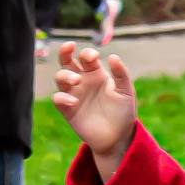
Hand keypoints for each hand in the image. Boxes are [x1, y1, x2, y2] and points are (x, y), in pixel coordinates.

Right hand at [50, 44, 137, 176]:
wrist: (118, 137)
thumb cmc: (123, 112)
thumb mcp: (126, 91)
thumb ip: (121, 74)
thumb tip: (112, 56)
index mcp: (96, 73)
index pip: (86, 57)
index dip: (87, 53)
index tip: (94, 57)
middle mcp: (83, 81)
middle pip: (66, 61)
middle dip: (65, 51)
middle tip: (69, 47)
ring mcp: (74, 94)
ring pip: (60, 77)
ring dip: (65, 75)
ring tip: (76, 80)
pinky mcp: (68, 110)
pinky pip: (58, 99)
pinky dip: (63, 97)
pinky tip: (74, 101)